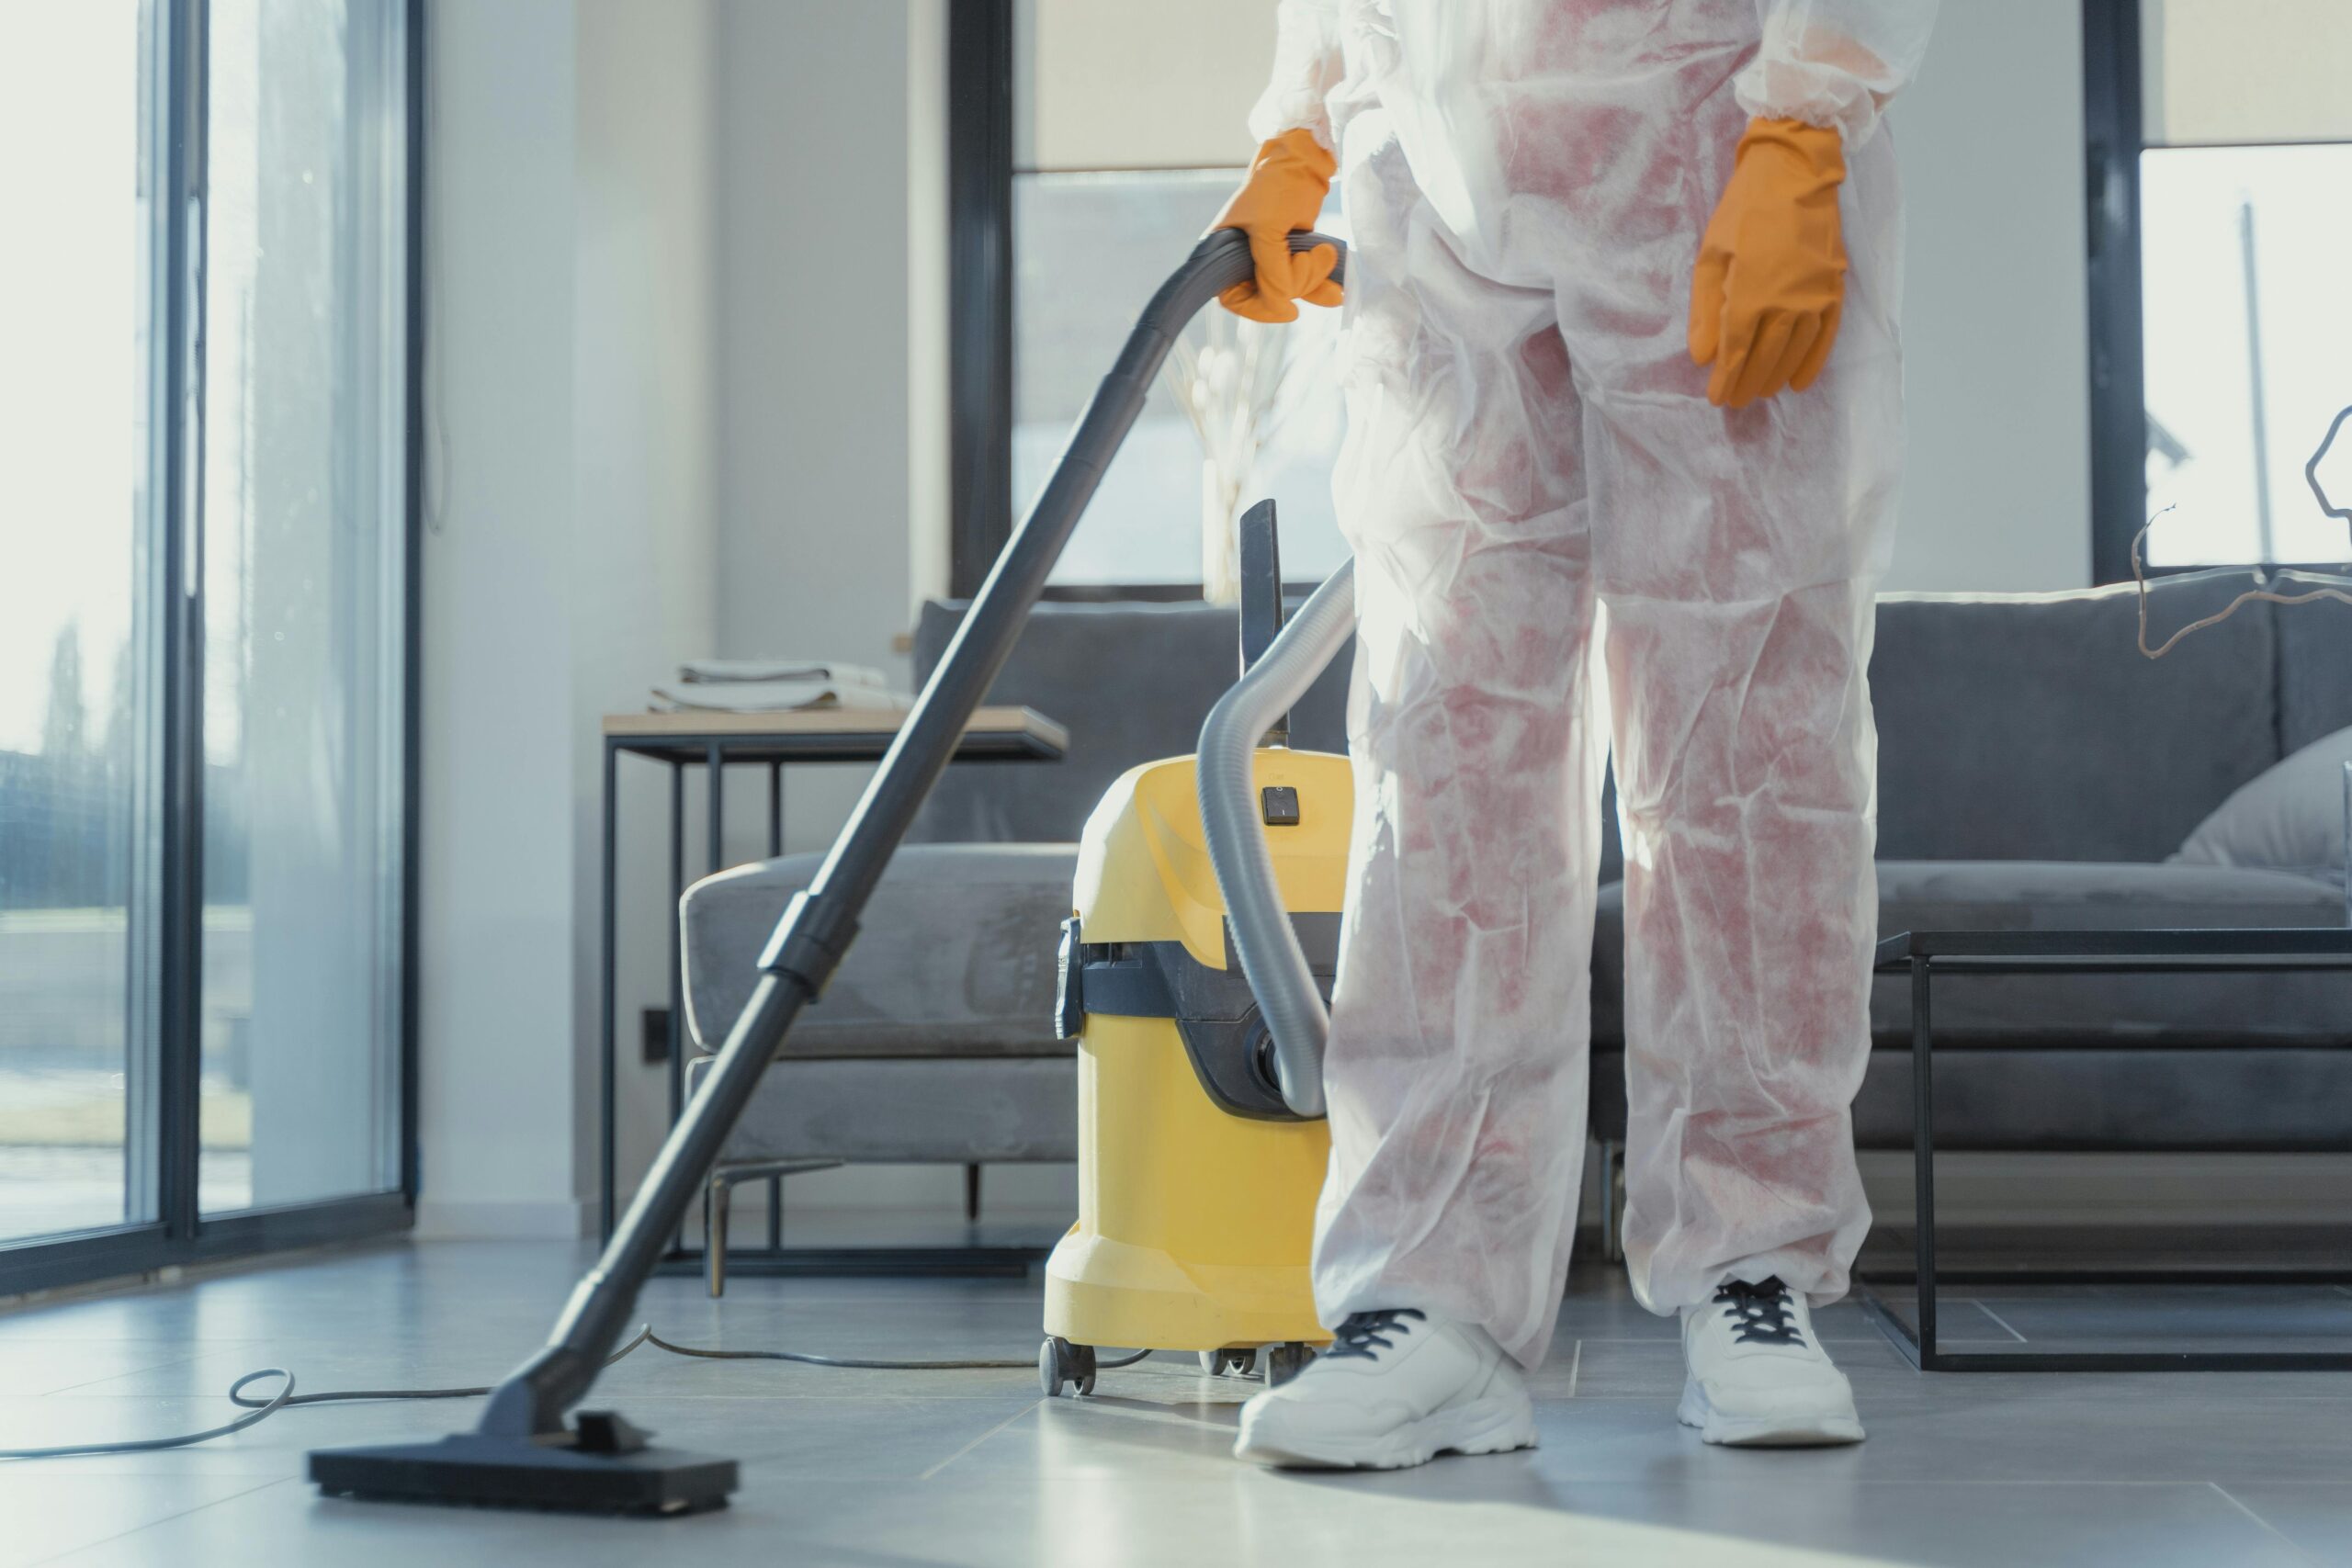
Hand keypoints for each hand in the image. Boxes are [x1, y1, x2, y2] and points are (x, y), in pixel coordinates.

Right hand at [1212, 128, 1342, 322]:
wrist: (1305, 156)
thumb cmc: (1277, 185)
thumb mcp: (1269, 230)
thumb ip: (1273, 272)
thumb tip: (1283, 306)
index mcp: (1222, 251)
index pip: (1234, 297)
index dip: (1260, 308)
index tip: (1290, 310)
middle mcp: (1244, 257)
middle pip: (1267, 294)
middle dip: (1295, 283)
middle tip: (1313, 258)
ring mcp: (1270, 255)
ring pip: (1290, 289)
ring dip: (1313, 280)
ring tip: (1326, 254)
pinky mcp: (1292, 252)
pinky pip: (1305, 279)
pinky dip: (1322, 284)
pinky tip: (1337, 291)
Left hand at [1688, 118, 1846, 407]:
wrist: (1795, 172)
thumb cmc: (1744, 211)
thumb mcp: (1711, 257)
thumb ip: (1706, 310)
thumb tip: (1702, 357)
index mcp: (1749, 295)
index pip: (1734, 352)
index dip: (1725, 379)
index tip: (1716, 397)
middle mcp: (1785, 302)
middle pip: (1765, 357)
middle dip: (1748, 383)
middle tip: (1737, 401)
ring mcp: (1815, 296)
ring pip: (1795, 351)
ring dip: (1777, 376)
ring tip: (1763, 392)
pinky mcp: (1835, 287)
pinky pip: (1827, 335)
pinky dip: (1814, 361)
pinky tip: (1800, 380)